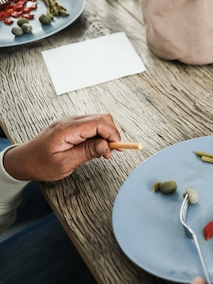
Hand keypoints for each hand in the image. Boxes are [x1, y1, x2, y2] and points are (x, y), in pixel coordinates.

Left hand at [3, 114, 120, 181]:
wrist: (23, 161)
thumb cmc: (39, 164)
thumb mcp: (65, 163)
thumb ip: (87, 152)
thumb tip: (106, 146)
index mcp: (67, 129)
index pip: (99, 123)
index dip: (113, 134)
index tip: (118, 148)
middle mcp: (69, 121)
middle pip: (102, 118)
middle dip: (112, 134)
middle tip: (112, 152)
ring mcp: (70, 122)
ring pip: (98, 120)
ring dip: (106, 135)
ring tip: (104, 152)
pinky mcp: (71, 126)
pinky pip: (91, 125)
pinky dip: (99, 135)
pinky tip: (96, 147)